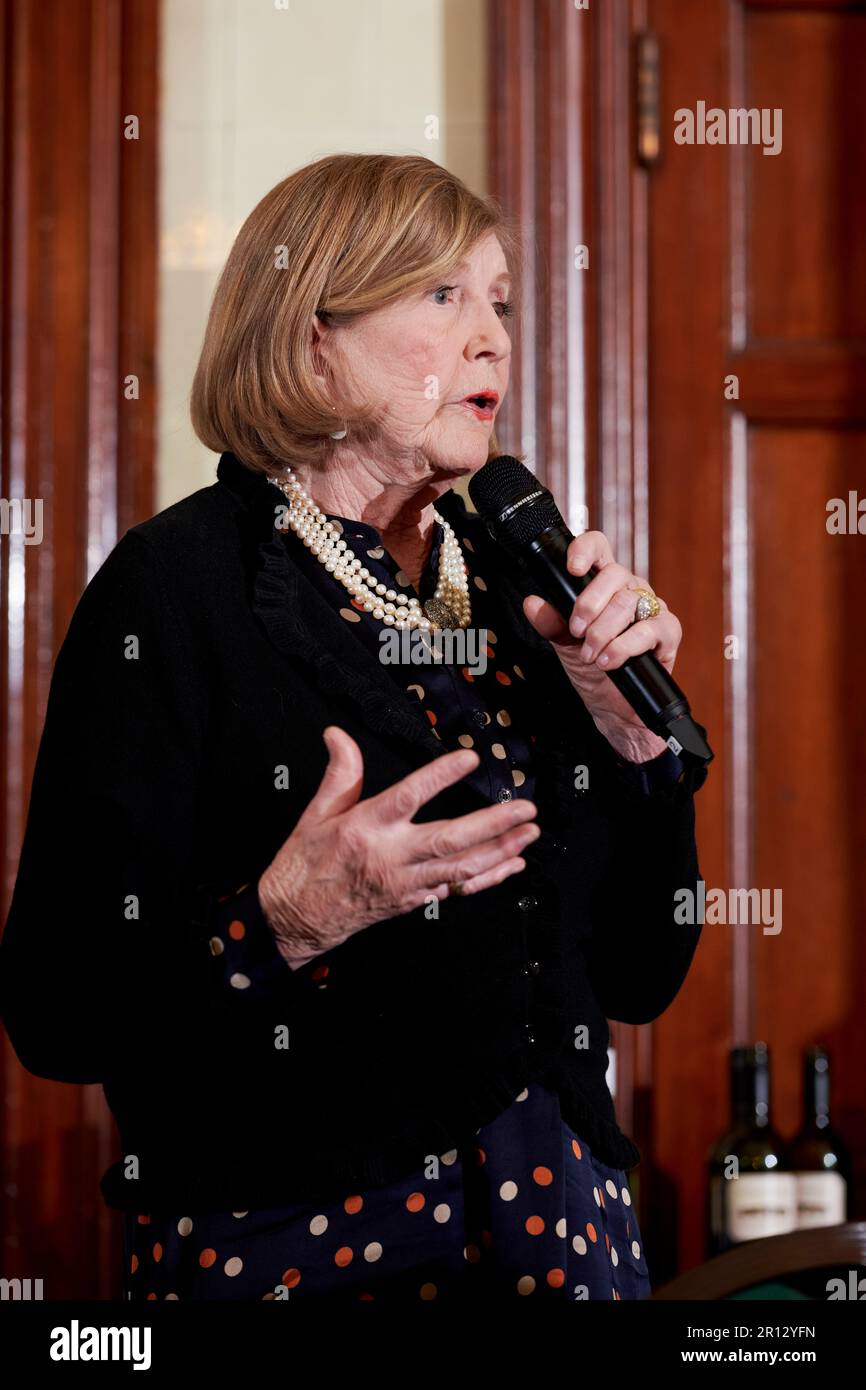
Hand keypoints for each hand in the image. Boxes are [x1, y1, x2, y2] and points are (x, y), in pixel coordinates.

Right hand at [258, 726, 539, 968]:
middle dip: (494, 824)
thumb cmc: (306, 864)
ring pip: (462, 867)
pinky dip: (489, 879)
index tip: (469, 759)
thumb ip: (339, 773)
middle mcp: (391, 856)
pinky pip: (458, 890)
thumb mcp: (315, 813)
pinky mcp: (414, 901)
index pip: (409, 796)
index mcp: (366, 828)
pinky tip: (512, 866)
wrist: (296, 917)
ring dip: (500, 850)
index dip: (440, 777)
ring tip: (529, 833)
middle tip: (525, 808)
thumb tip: (338, 734)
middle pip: (450, 839)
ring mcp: (406, 882)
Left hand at [522, 530, 681, 761]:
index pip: (599, 548)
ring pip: (628, 602)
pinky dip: (624, 647)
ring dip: (602, 632)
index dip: (586, 550)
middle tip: (576, 631)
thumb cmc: (591, 668)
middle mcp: (630, 589)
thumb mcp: (563, 644)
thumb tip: (532, 603)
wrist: (612, 706)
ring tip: (591, 655)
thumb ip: (550, 622)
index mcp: (604, 584)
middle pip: (614, 574)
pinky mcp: (669, 631)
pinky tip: (610, 661)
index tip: (572, 569)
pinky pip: (649, 629)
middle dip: (588, 605)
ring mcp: (651, 607)